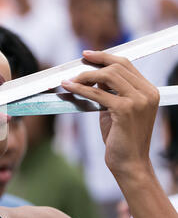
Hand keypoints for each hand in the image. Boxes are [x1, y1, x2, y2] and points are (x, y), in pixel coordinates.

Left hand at [61, 51, 159, 178]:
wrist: (129, 163)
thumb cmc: (121, 139)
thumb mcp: (116, 110)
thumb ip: (109, 92)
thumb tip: (94, 75)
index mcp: (149, 91)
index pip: (126, 64)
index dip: (105, 57)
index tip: (87, 54)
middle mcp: (147, 93)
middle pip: (116, 67)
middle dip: (93, 64)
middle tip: (75, 66)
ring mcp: (138, 101)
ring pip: (107, 76)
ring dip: (84, 76)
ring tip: (70, 81)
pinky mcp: (125, 110)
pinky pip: (97, 93)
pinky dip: (80, 88)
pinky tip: (68, 87)